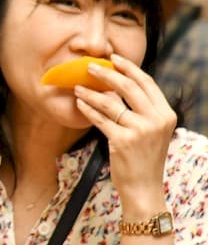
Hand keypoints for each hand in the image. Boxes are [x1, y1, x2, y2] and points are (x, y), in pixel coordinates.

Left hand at [75, 54, 175, 203]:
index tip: (114, 58)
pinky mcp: (123, 141)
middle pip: (129, 87)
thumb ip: (142, 110)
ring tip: (77, 86)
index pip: (147, 83)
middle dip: (107, 73)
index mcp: (166, 114)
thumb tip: (118, 86)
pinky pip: (100, 119)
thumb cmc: (144, 158)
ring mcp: (140, 131)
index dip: (130, 68)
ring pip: (111, 102)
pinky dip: (88, 109)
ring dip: (91, 92)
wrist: (144, 187)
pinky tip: (79, 103)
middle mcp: (156, 120)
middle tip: (90, 66)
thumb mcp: (152, 131)